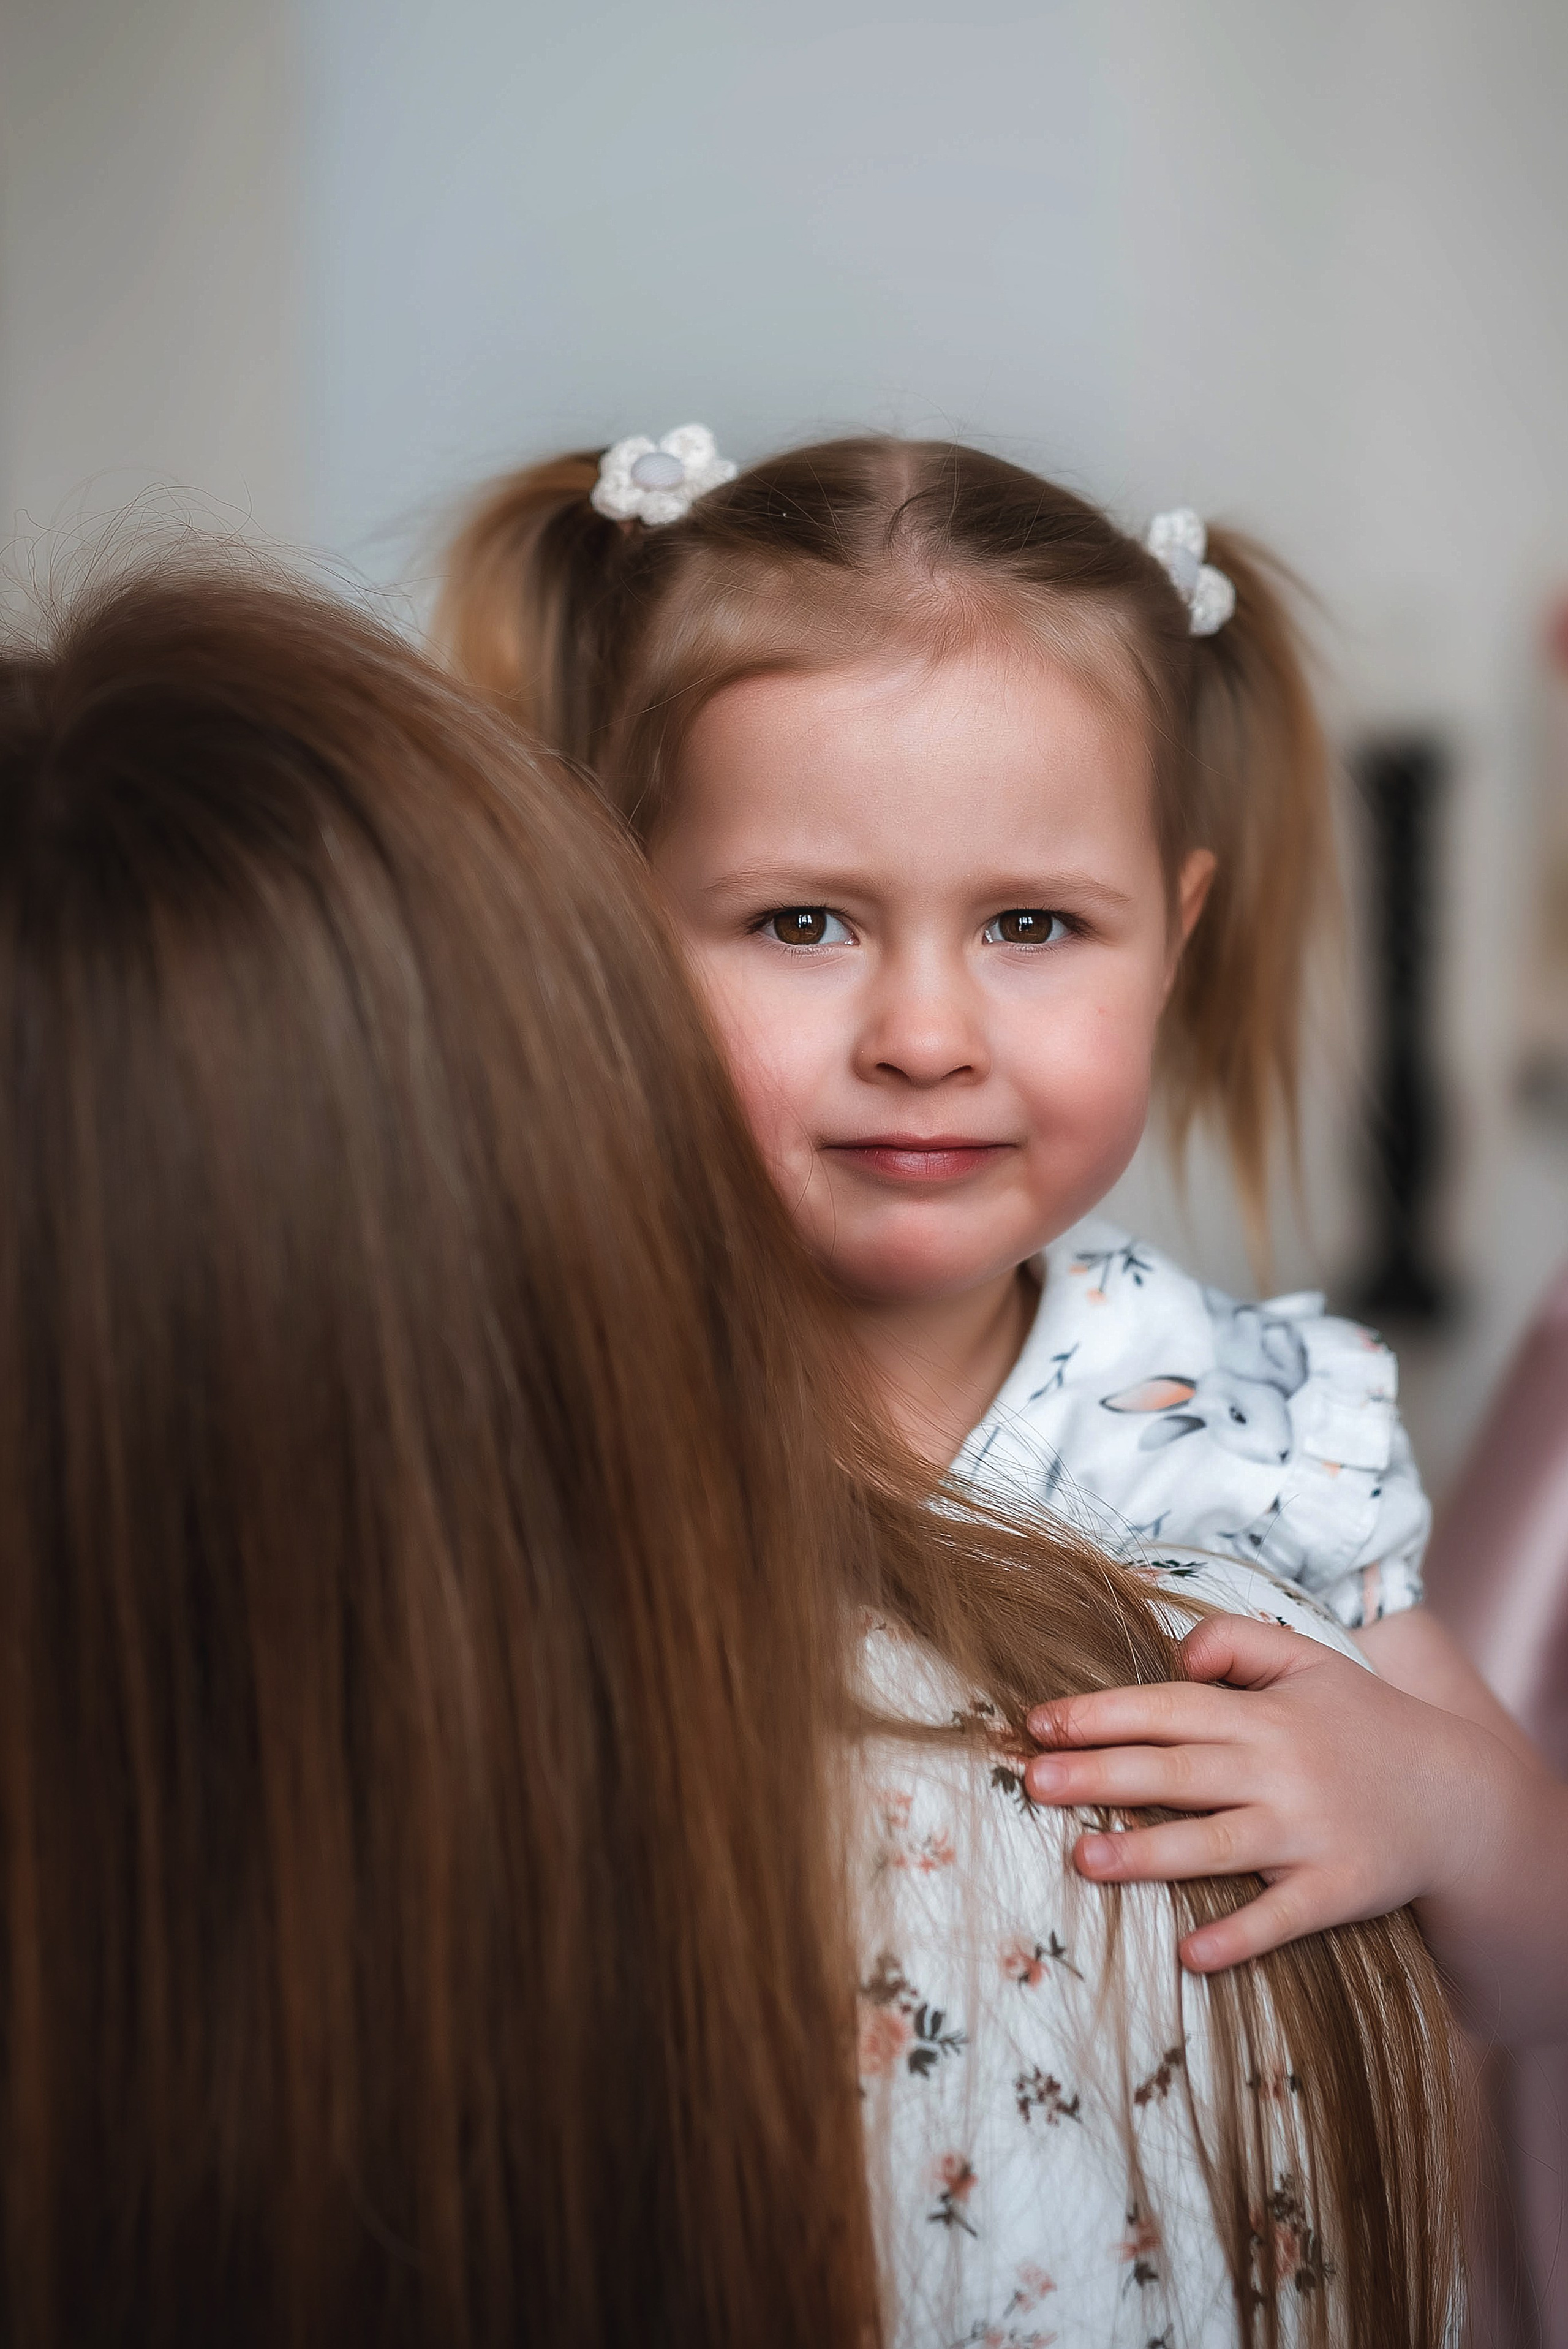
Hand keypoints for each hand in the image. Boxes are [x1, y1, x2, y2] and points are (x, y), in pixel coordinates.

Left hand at [1022, 1613, 1511, 1973]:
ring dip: (1149, 1854)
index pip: (1169, 1708)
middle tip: (1033, 1781)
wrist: (1460, 1796)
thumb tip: (1173, 1656)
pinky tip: (1191, 1954)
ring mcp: (1309, 1834)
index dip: (1102, 1714)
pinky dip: (1240, 1936)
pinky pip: (1282, 1918)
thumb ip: (1235, 1642)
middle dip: (1101, 1775)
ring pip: (1217, 1845)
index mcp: (1265, 1716)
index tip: (1040, 1722)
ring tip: (1083, 1858)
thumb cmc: (1365, 1723)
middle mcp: (1280, 1771)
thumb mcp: (1308, 1659)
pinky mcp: (1338, 1890)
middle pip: (1177, 1772)